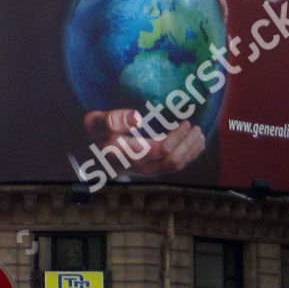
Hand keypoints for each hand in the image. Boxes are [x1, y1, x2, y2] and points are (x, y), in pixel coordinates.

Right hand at [83, 109, 205, 174]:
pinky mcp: (150, 169)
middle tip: (197, 128)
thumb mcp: (95, 121)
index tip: (185, 121)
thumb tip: (138, 117)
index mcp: (129, 154)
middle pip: (173, 160)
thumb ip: (112, 119)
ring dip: (190, 151)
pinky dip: (186, 156)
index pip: (161, 150)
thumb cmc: (94, 132)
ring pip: (175, 166)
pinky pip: (173, 167)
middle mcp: (139, 166)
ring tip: (199, 136)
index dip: (177, 137)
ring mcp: (146, 170)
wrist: (89, 149)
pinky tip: (192, 145)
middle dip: (188, 145)